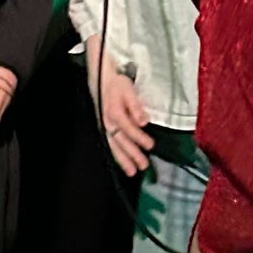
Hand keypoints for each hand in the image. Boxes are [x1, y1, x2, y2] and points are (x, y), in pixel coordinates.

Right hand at [96, 62, 152, 176]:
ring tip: (132, 172)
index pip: (129, 129)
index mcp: (115, 113)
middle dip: (132, 155)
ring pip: (113, 146)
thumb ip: (136, 107)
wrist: (102, 80)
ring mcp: (104, 127)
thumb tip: (143, 121)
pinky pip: (109, 144)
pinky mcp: (103, 129)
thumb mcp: (129, 90)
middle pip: (121, 141)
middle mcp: (108, 122)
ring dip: (123, 160)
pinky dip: (115, 155)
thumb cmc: (117, 84)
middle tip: (143, 166)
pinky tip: (122, 163)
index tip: (150, 146)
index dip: (140, 138)